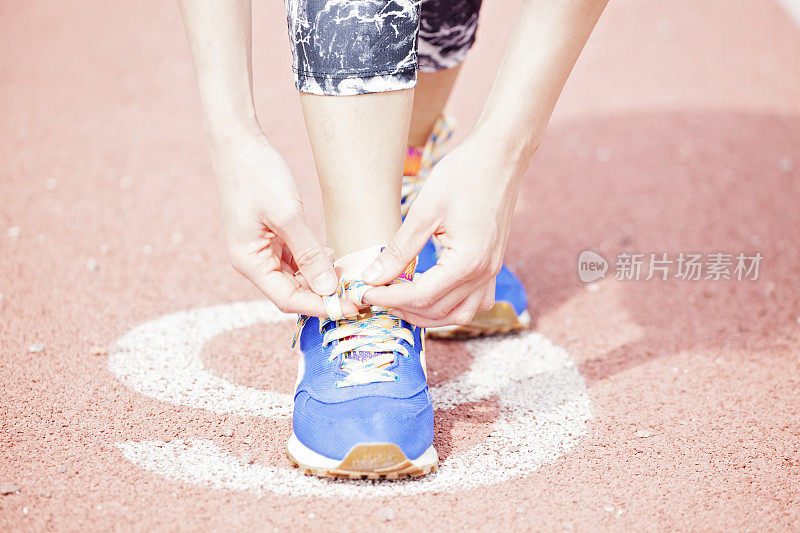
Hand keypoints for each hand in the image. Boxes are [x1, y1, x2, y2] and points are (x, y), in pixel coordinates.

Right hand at [210, 133, 357, 316]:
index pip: (287, 300)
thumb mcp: (288, 215)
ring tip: (349, 276)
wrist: (239, 144)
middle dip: (323, 296)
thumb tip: (328, 289)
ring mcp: (262, 251)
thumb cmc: (258, 176)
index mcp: (249, 262)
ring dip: (321, 280)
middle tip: (356, 294)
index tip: (349, 307)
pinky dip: (314, 264)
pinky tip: (332, 257)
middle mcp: (253, 263)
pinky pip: (295, 262)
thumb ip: (309, 254)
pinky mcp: (271, 239)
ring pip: (296, 279)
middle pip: (292, 293)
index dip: (320, 307)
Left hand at [361, 133, 527, 325]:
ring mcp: (492, 272)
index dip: (389, 298)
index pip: (421, 296)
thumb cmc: (462, 176)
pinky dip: (452, 308)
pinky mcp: (494, 266)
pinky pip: (476, 303)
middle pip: (438, 311)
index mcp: (467, 261)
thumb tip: (372, 277)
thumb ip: (399, 250)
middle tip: (376, 296)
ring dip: (428, 316)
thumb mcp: (424, 211)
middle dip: (403, 309)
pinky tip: (431, 296)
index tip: (364, 292)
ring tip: (400, 302)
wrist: (499, 156)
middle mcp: (484, 273)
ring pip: (460, 315)